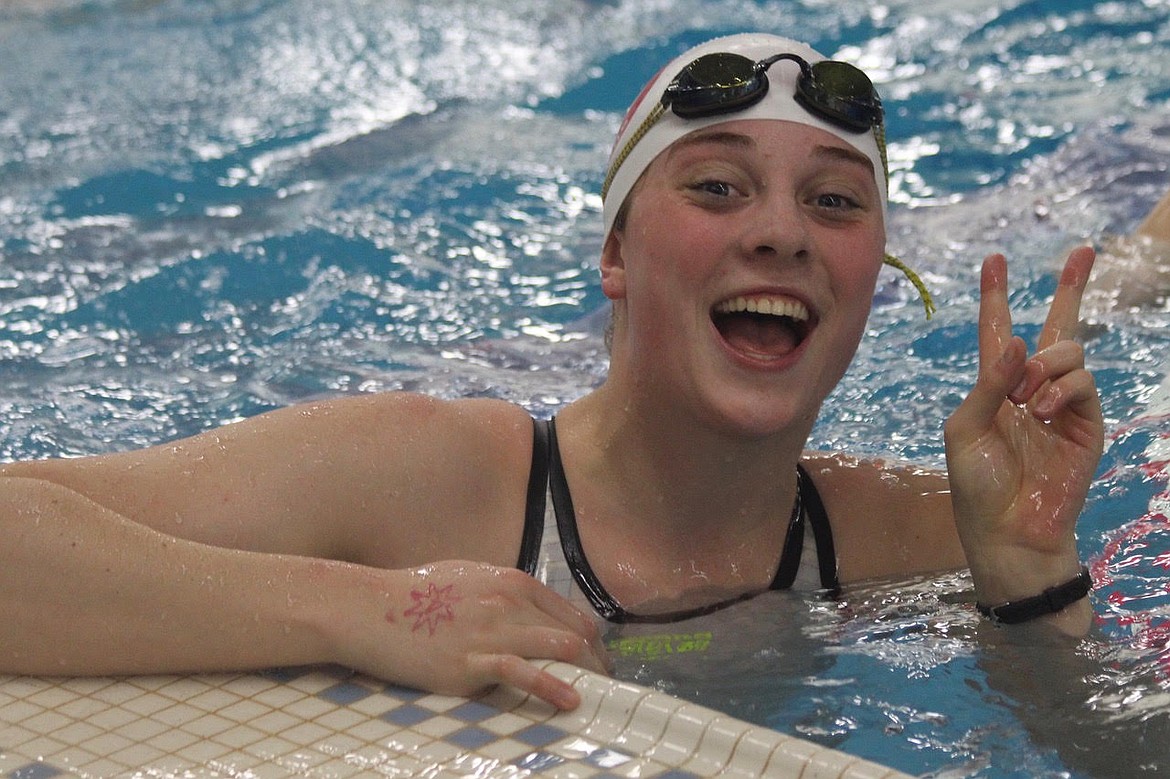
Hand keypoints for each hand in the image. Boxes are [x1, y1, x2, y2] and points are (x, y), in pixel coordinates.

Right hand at [327, 560, 608, 709]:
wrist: (373, 610)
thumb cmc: (417, 595)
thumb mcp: (470, 578)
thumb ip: (504, 594)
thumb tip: (530, 612)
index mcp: (512, 581)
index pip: (571, 612)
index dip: (592, 639)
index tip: (597, 659)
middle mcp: (509, 602)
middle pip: (574, 631)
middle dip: (596, 659)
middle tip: (605, 682)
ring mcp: (492, 631)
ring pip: (559, 647)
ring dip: (584, 672)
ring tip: (597, 693)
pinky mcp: (472, 661)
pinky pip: (523, 673)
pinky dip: (552, 687)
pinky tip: (570, 700)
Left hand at [944, 248, 1103, 616]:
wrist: (1009, 528)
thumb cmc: (977, 484)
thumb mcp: (966, 429)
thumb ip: (988, 384)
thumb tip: (1017, 340)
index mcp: (994, 386)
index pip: (997, 331)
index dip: (995, 295)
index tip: (994, 259)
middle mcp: (1032, 388)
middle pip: (1055, 327)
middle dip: (1071, 286)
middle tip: (1084, 249)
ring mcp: (1063, 403)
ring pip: (1068, 351)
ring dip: (1045, 366)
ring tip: (1027, 398)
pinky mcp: (1087, 422)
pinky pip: (1083, 383)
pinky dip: (1061, 390)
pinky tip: (1043, 411)